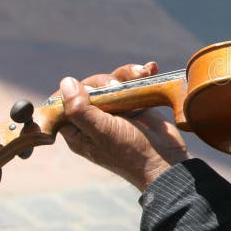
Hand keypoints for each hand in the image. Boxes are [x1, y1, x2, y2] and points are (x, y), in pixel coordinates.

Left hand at [58, 62, 189, 191]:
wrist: (165, 160)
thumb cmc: (130, 152)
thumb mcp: (102, 131)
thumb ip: (80, 110)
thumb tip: (66, 82)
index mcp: (78, 129)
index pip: (64, 101)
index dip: (75, 90)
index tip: (92, 90)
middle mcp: (94, 117)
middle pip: (91, 86)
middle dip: (106, 81)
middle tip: (118, 86)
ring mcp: (115, 110)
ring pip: (113, 81)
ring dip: (127, 73)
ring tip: (142, 73)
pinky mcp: (134, 104)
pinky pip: (132, 83)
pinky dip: (140, 74)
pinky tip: (150, 69)